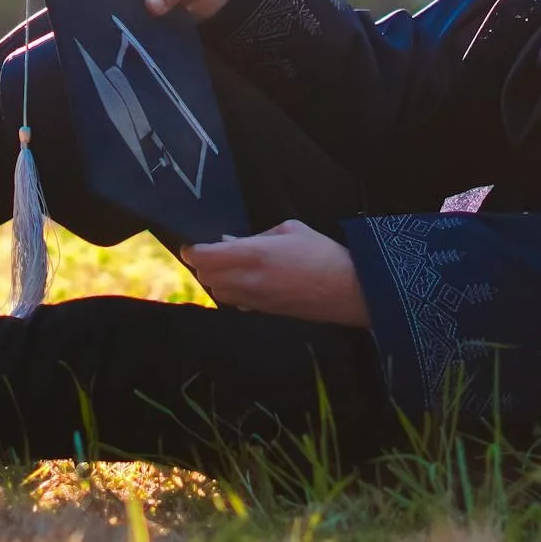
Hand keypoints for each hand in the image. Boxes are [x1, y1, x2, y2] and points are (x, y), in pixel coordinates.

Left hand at [182, 221, 369, 327]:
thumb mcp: (291, 230)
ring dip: (218, 280)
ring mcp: (254, 300)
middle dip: (205, 265)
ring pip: (218, 293)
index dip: (192, 250)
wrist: (348, 290)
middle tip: (215, 253)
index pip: (204, 257)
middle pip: (205, 277)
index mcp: (252, 254)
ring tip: (231, 267)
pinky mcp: (263, 311)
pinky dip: (233, 292)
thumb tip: (231, 241)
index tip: (193, 245)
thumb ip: (257, 235)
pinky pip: (235, 303)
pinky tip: (249, 282)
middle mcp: (247, 280)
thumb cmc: (322, 253)